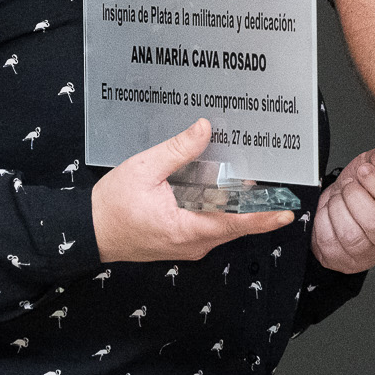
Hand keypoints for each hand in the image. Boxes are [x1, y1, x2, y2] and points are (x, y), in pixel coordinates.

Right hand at [91, 119, 292, 262]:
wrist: (87, 232)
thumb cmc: (112, 205)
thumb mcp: (144, 169)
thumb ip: (178, 151)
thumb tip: (204, 129)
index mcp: (187, 228)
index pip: (235, 223)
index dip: (263, 217)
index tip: (287, 211)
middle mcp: (193, 243)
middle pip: (234, 223)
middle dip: (253, 203)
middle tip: (270, 180)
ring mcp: (188, 245)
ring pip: (223, 225)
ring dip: (234, 204)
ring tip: (247, 178)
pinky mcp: (182, 241)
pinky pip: (208, 225)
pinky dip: (218, 208)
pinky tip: (219, 188)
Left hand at [311, 148, 374, 272]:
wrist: (340, 207)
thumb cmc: (361, 191)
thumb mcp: (372, 167)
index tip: (364, 170)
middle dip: (355, 197)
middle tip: (348, 185)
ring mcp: (369, 257)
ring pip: (351, 235)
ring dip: (338, 208)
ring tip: (338, 198)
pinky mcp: (344, 262)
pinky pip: (329, 242)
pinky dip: (323, 221)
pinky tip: (329, 213)